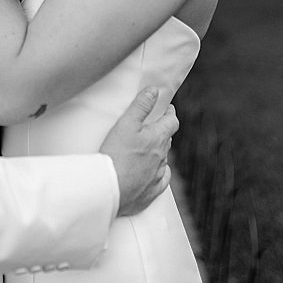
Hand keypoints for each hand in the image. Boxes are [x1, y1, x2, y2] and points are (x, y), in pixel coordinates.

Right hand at [99, 87, 177, 216]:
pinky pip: (161, 179)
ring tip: (147, 147)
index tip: (167, 109)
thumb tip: (154, 91)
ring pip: (163, 159)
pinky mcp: (151, 191)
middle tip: (153, 125)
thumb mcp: (126, 123)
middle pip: (167, 139)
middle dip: (162, 131)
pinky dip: (158, 172)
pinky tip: (153, 171)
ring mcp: (157, 175)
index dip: (170, 113)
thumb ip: (141, 105)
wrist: (109, 187)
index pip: (172, 122)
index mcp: (158, 138)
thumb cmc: (116, 153)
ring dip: (158, 151)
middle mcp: (162, 157)